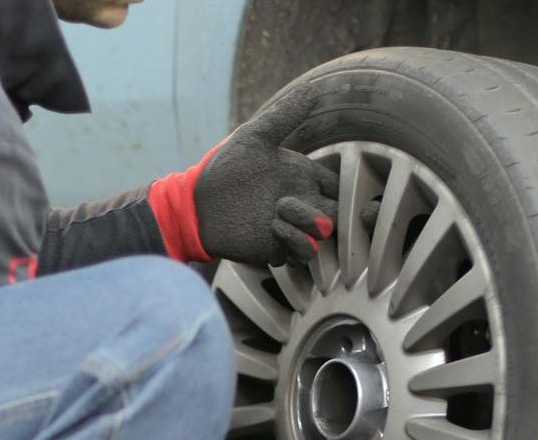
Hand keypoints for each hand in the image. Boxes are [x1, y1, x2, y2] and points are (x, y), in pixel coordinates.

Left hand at [148, 86, 340, 266]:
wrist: (196, 203)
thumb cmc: (225, 168)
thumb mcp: (255, 138)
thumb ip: (285, 116)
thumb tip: (312, 88)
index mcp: (302, 177)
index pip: (337, 186)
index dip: (341, 186)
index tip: (328, 183)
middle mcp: (301, 203)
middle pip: (338, 212)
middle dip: (334, 210)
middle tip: (309, 200)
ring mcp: (291, 227)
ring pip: (324, 233)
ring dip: (309, 221)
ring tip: (281, 208)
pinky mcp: (278, 248)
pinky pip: (303, 252)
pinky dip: (296, 239)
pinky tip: (274, 225)